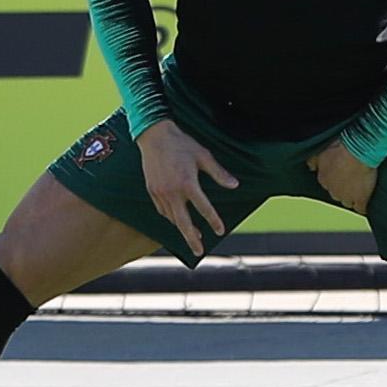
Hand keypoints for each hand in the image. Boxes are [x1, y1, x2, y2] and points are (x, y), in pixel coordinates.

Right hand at [138, 121, 240, 255]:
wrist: (154, 135)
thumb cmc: (182, 144)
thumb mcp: (204, 156)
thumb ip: (219, 173)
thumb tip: (235, 185)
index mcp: (187, 183)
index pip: (204, 208)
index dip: (214, 220)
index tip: (220, 230)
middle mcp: (172, 191)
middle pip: (183, 222)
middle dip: (192, 238)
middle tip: (199, 251)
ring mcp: (160, 192)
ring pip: (172, 218)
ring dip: (182, 229)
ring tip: (193, 236)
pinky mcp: (152, 190)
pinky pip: (162, 210)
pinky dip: (170, 218)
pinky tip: (177, 220)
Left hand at [312, 140, 377, 214]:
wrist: (358, 152)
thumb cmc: (341, 149)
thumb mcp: (322, 152)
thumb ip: (313, 161)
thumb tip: (311, 167)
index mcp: (323, 179)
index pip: (327, 185)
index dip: (335, 180)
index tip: (340, 176)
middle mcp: (333, 190)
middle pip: (337, 195)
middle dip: (343, 189)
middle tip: (351, 180)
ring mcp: (346, 196)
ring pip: (347, 202)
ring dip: (352, 198)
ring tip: (359, 191)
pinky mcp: (360, 199)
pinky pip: (360, 209)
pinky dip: (362, 207)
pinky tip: (365, 204)